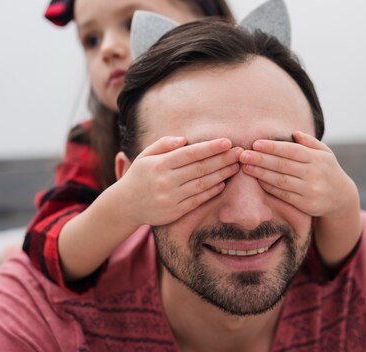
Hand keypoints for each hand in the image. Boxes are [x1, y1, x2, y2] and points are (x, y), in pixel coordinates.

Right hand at [117, 136, 241, 226]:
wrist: (125, 205)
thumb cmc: (139, 175)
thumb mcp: (145, 155)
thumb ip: (164, 144)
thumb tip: (185, 139)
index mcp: (159, 164)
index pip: (190, 154)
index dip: (210, 148)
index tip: (228, 142)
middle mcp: (166, 181)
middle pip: (200, 168)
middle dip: (223, 159)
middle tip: (240, 152)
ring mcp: (171, 198)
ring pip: (202, 184)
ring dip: (222, 174)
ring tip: (236, 166)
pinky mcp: (175, 212)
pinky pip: (198, 200)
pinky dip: (212, 191)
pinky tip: (223, 183)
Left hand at [239, 131, 356, 216]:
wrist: (342, 198)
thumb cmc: (328, 170)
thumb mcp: (325, 153)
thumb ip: (310, 142)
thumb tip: (294, 133)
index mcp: (318, 158)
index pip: (292, 151)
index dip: (273, 147)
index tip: (255, 143)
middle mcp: (314, 174)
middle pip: (283, 165)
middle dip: (261, 159)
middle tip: (243, 154)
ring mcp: (310, 190)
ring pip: (281, 181)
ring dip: (261, 173)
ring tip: (246, 167)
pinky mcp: (306, 205)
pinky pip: (284, 195)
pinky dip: (270, 187)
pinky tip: (258, 180)